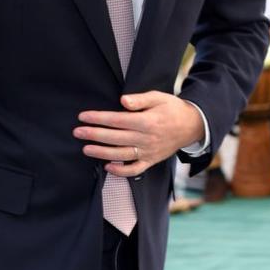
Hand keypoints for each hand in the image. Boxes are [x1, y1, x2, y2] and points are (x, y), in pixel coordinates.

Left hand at [74, 92, 203, 177]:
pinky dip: (121, 171)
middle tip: (77, 132)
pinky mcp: (151, 160)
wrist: (192, 125)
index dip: (99, 118)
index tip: (83, 116)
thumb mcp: (158, 97)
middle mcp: (147, 138)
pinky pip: (135, 170)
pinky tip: (107, 167)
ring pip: (122, 155)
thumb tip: (122, 100)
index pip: (117, 120)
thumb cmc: (172, 109)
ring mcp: (149, 152)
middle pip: (115, 138)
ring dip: (102, 153)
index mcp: (148, 121)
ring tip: (86, 149)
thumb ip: (140, 99)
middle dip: (94, 135)